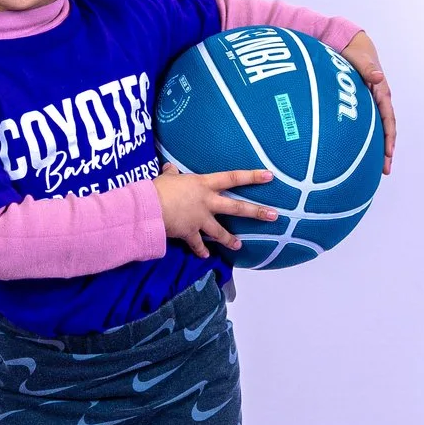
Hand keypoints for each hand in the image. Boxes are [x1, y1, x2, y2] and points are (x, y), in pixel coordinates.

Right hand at [157, 163, 278, 258]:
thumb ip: (171, 174)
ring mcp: (200, 219)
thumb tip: (170, 168)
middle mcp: (207, 202)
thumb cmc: (159, 188)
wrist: (150, 207)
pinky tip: (205, 256)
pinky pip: (197, 244)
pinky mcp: (190, 233)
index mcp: (204, 184)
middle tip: (274, 216)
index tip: (269, 176)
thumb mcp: (167, 177)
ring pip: (220, 231)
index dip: (252, 176)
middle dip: (257, 212)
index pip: (233, 177)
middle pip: (237, 207)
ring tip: (239, 246)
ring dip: (230, 239)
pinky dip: (201, 251)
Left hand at [339, 32, 396, 172]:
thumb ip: (368, 69)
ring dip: (379, 148)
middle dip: (387, 151)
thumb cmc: (356, 52)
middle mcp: (380, 100)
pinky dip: (369, 139)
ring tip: (377, 168)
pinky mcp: (364, 104)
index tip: (388, 154)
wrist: (352, 45)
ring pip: (378, 130)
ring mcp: (372, 103)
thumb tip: (378, 77)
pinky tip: (362, 152)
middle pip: (386, 130)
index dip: (389, 137)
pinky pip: (369, 125)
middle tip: (385, 170)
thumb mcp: (361, 59)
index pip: (388, 119)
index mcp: (382, 92)